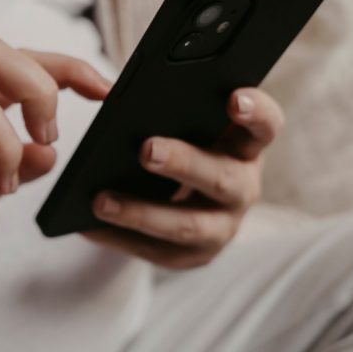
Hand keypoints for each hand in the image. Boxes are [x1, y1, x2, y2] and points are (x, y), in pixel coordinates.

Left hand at [84, 87, 282, 268]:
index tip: (234, 98)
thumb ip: (170, 107)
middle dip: (184, 164)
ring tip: (100, 200)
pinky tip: (87, 224)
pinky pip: (155, 251)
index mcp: (244, 146)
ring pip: (187, 226)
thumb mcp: (185, 124)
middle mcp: (242, 188)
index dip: (256, 113)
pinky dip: (119, 238)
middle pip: (222, 178)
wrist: (180, 198)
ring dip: (141, 213)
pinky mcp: (194, 256)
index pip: (265, 126)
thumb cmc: (180, 144)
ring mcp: (222, 227)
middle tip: (146, 150)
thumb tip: (118, 95)